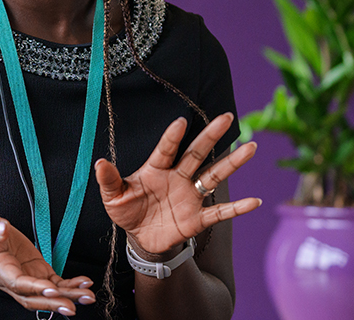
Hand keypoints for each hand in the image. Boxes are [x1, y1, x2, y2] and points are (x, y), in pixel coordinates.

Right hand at [0, 208, 94, 315]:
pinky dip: (69, 285)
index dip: (35, 288)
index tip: (51, 289)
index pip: (18, 284)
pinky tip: (84, 284)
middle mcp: (13, 280)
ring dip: (68, 297)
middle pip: (34, 298)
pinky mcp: (36, 271)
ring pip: (48, 294)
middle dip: (54, 303)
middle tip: (73, 306)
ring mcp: (26, 277)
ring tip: (87, 297)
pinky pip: (54, 283)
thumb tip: (2, 228)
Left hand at [94, 113, 260, 255]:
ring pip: (213, 175)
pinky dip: (237, 208)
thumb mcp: (113, 197)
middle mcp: (177, 177)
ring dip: (232, 163)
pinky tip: (255, 201)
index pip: (166, 149)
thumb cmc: (127, 211)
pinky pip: (220, 212)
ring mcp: (190, 196)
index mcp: (156, 169)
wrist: (140, 238)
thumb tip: (99, 163)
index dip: (173, 136)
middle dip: (210, 135)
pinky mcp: (197, 218)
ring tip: (251, 148)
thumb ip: (109, 180)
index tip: (181, 121)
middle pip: (197, 153)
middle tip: (227, 116)